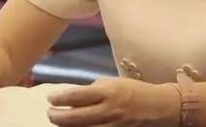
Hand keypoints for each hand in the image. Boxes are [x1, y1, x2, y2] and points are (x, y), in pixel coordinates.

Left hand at [47, 77, 179, 125]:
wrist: (155, 105)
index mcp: (108, 92)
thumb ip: (94, 89)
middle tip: (50, 112)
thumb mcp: (113, 83)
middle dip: (58, 117)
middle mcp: (108, 110)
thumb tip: (74, 95)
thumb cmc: (132, 90)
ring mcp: (111, 126)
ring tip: (59, 122)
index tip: (51, 98)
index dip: (60, 98)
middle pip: (75, 118)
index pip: (77, 96)